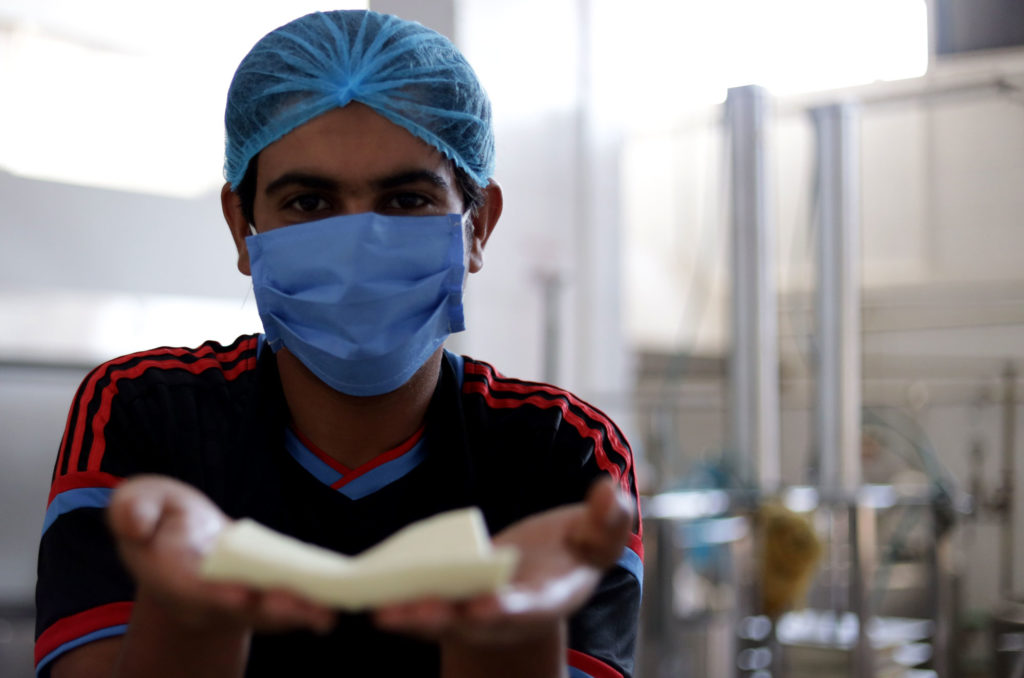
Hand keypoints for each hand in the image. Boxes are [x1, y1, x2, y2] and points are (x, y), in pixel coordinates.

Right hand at [108, 475, 334, 633]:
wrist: (180, 540)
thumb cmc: (159, 516)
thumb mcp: (138, 502)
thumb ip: (133, 510)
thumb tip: (132, 521)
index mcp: (169, 575)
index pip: (191, 588)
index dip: (214, 592)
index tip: (238, 594)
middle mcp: (202, 598)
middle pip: (237, 609)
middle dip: (267, 609)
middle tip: (298, 607)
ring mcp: (232, 603)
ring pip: (265, 614)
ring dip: (296, 615)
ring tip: (326, 615)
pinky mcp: (258, 598)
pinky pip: (284, 607)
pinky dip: (308, 610)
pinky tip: (333, 610)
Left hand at [372, 477, 632, 644]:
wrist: (543, 572)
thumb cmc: (573, 550)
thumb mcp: (599, 535)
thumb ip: (607, 518)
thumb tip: (610, 490)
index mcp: (547, 599)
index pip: (527, 607)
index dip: (507, 609)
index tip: (485, 607)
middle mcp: (506, 615)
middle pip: (472, 622)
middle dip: (444, 619)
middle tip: (414, 613)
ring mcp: (474, 614)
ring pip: (439, 620)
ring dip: (411, 618)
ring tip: (380, 610)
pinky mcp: (449, 603)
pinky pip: (420, 605)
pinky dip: (397, 601)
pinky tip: (366, 591)